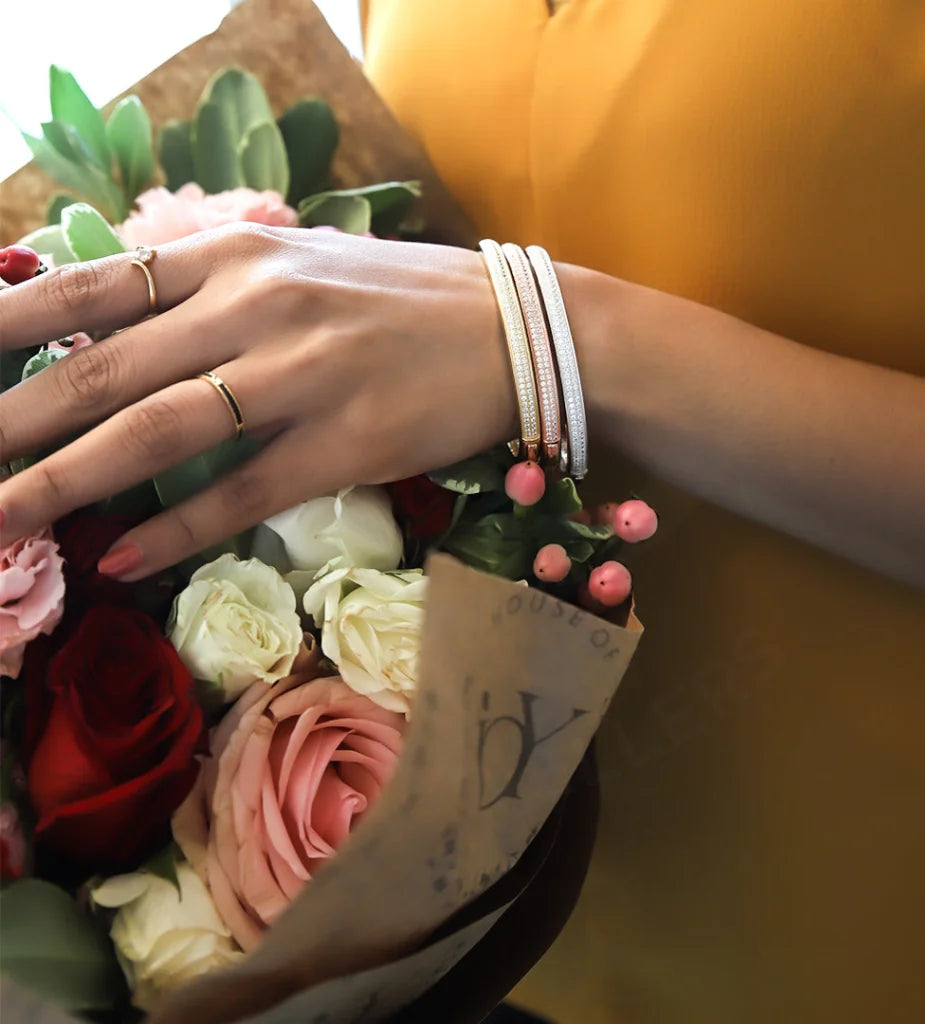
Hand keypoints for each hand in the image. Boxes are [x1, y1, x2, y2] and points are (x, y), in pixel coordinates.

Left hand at [0, 225, 516, 578]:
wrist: (515, 327)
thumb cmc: (403, 297)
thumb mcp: (298, 262)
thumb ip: (212, 286)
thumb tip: (120, 320)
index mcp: (236, 256)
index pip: (90, 286)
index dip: (5, 325)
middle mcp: (255, 307)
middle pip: (102, 371)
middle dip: (10, 423)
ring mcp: (300, 377)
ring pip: (155, 435)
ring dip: (63, 486)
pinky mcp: (345, 444)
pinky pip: (241, 493)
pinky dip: (175, 530)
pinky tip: (120, 560)